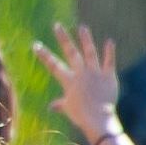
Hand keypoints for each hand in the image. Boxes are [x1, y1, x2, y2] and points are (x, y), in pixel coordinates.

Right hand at [37, 24, 123, 144]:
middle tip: (57, 25)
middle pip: (70, 53)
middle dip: (63, 38)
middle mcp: (80, 74)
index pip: (53, 65)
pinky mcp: (108, 76)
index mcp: (69, 81)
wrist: (99, 119)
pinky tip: (109, 41)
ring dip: (86, 39)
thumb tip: (51, 107)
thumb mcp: (68, 109)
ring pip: (89, 53)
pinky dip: (109, 52)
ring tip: (82, 27)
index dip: (44, 55)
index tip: (35, 44)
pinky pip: (109, 62)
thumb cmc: (81, 115)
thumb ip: (60, 104)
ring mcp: (95, 74)